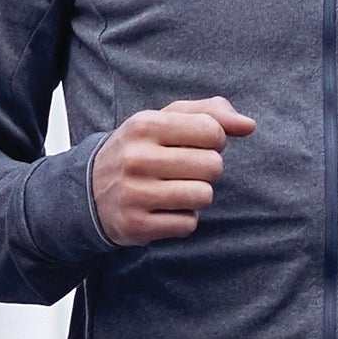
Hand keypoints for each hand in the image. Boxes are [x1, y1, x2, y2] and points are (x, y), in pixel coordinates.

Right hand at [92, 97, 254, 243]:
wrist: (88, 192)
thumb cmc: (139, 151)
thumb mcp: (165, 120)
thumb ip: (210, 112)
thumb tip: (249, 126)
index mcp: (144, 125)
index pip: (211, 130)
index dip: (214, 140)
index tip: (196, 145)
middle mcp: (136, 158)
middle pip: (212, 166)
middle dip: (207, 170)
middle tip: (185, 171)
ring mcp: (134, 194)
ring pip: (203, 196)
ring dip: (197, 196)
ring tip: (176, 190)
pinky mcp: (135, 226)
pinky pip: (188, 224)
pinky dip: (183, 219)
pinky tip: (164, 210)